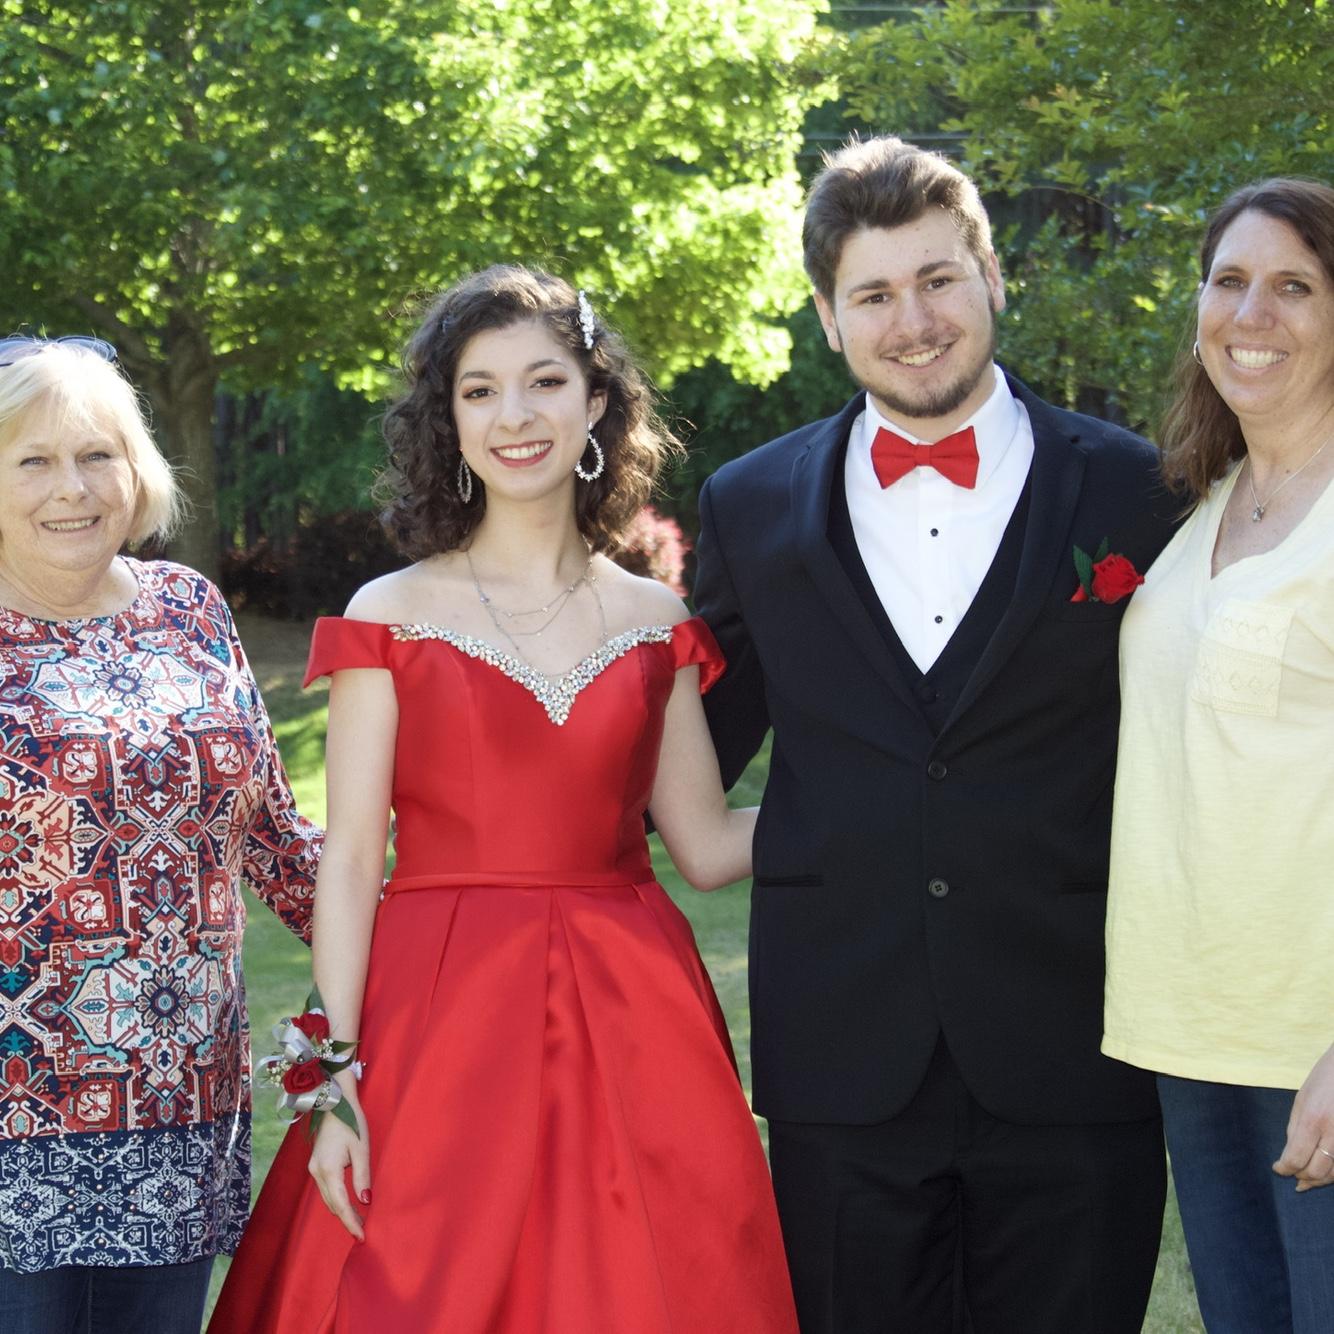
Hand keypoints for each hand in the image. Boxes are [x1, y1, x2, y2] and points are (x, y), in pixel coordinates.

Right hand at [308, 1084, 370, 1237]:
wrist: (334, 1103)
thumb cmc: (352, 1123)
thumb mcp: (362, 1149)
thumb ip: (362, 1176)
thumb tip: (365, 1202)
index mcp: (328, 1169)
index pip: (340, 1204)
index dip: (351, 1222)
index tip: (361, 1237)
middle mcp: (317, 1172)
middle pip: (331, 1205)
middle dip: (347, 1219)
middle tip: (363, 1231)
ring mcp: (313, 1169)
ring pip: (327, 1199)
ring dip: (341, 1211)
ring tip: (359, 1220)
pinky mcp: (315, 1165)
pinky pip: (325, 1189)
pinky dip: (336, 1200)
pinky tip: (348, 1203)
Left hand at [1273, 1043, 1333, 1190]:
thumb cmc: (1326, 1079)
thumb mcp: (1302, 1098)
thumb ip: (1295, 1127)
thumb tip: (1289, 1153)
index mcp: (1313, 1119)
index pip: (1295, 1158)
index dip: (1284, 1168)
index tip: (1278, 1169)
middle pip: (1317, 1171)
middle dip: (1303, 1177)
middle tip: (1294, 1177)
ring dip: (1321, 1180)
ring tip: (1309, 1179)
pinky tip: (1327, 1170)